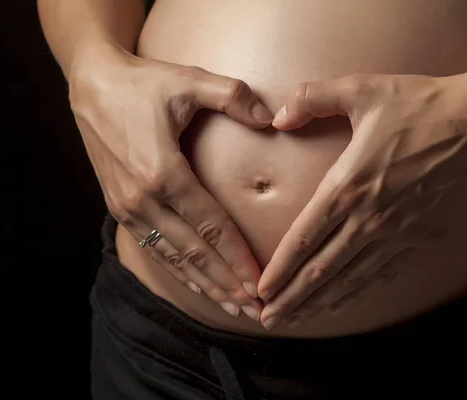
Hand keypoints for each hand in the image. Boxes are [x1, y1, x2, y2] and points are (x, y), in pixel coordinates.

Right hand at [70, 45, 272, 319]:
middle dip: (226, 282)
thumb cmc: (141, 83)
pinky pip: (152, 247)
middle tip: (256, 308)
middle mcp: (142, 198)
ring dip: (203, 284)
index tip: (260, 281)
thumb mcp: (188, 79)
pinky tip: (196, 283)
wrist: (92, 86)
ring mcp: (127, 206)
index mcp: (162, 171)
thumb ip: (232, 95)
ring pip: (171, 256)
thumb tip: (271, 116)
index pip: (209, 225)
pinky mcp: (119, 207)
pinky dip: (177, 270)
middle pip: (192, 250)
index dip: (237, 256)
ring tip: (232, 306)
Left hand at [257, 73, 466, 328]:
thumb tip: (278, 118)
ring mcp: (396, 233)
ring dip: (317, 304)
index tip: (260, 289)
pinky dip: (354, 295)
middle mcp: (369, 218)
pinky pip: (380, 276)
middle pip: (321, 270)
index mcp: (349, 186)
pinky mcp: (418, 238)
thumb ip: (312, 98)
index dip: (280, 268)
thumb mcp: (362, 90)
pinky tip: (337, 305)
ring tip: (291, 321)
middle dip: (291, 298)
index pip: (304, 238)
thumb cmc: (418, 106)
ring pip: (349, 280)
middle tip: (266, 319)